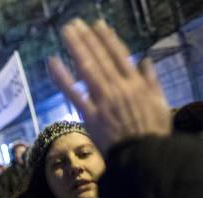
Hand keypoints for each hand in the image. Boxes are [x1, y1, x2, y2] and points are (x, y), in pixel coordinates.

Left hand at [49, 19, 170, 156]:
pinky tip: (52, 62)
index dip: (107, 39)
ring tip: (66, 33)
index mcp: (136, 85)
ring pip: (87, 68)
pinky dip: (62, 77)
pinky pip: (73, 93)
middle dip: (86, 39)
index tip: (98, 25)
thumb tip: (145, 62)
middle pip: (100, 58)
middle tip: (74, 24)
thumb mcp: (160, 105)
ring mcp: (104, 101)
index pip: (119, 56)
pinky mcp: (91, 115)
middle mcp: (119, 88)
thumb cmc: (152, 134)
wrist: (142, 158)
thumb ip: (152, 82)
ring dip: (76, 48)